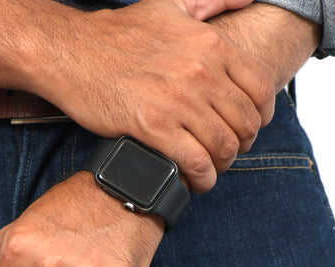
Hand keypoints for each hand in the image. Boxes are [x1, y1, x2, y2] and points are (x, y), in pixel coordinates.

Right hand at [40, 0, 274, 191]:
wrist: (74, 52)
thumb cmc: (119, 34)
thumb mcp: (172, 6)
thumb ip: (213, 0)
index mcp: (211, 44)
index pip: (260, 90)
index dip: (260, 117)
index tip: (248, 128)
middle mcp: (201, 71)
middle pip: (245, 123)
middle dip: (241, 145)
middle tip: (226, 153)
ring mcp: (178, 101)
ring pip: (223, 147)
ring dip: (221, 166)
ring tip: (209, 169)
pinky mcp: (154, 127)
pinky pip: (195, 162)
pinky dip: (200, 178)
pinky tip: (194, 180)